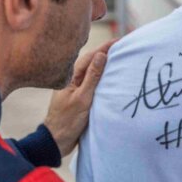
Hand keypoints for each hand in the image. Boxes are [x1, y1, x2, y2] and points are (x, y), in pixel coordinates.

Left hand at [44, 39, 116, 156]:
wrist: (57, 140)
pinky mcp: (81, 95)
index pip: (92, 56)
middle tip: (124, 45)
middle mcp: (74, 78)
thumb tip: (101, 55)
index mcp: (72, 76)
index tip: (120, 40)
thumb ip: (92, 77)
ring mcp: (78, 86)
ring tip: (121, 57)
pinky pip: (94, 80)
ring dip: (106, 63)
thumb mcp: (82, 98)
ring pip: (94, 70)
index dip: (106, 47)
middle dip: (107, 52)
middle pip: (93, 61)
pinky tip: (111, 75)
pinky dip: (104, 75)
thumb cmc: (68, 120)